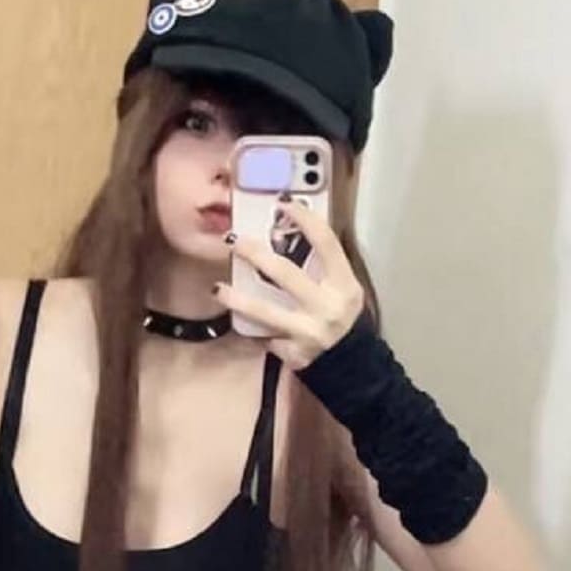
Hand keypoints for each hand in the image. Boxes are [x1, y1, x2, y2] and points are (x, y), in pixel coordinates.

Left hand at [214, 200, 365, 369]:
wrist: (353, 366)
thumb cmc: (344, 319)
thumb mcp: (344, 290)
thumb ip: (323, 267)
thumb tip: (287, 233)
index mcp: (344, 285)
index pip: (325, 243)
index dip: (305, 220)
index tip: (283, 204)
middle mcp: (326, 307)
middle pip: (285, 273)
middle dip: (255, 254)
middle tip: (233, 240)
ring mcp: (307, 332)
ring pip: (264, 311)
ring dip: (237, 299)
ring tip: (217, 289)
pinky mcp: (293, 353)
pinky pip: (265, 337)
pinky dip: (252, 329)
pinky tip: (239, 322)